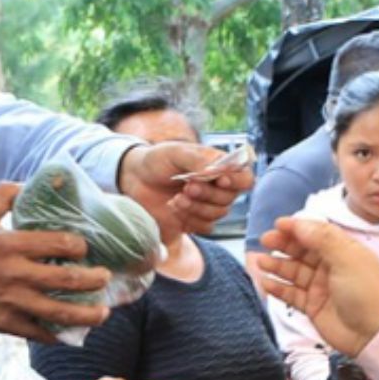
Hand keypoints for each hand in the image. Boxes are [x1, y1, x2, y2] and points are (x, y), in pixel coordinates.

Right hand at [0, 183, 112, 340]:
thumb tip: (28, 183)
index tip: (86, 248)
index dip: (79, 246)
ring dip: (86, 314)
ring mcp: (10, 302)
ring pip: (59, 312)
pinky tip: (71, 334)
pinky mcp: (2, 324)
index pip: (58, 244)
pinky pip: (37, 333)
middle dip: (94, 280)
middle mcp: (14, 274)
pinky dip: (57, 335)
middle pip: (67, 280)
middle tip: (105, 278)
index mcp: (9, 244)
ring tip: (102, 313)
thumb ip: (3, 195)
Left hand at [118, 143, 253, 234]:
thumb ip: (198, 159)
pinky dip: (189, 219)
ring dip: (197, 207)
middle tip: (187, 187)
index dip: (236, 182)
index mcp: (219, 167)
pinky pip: (204, 227)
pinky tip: (173, 207)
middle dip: (208, 195)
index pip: (244, 178)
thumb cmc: (157, 160)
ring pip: (218, 215)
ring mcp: (207, 206)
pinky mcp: (194, 221)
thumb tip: (217, 171)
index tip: (220, 180)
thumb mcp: (176, 152)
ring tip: (176, 198)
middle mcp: (218, 188)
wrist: (134, 179)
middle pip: (230, 199)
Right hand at [252, 218, 378, 356]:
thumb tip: (300, 223)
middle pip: (302, 251)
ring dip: (277, 266)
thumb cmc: (366, 294)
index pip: (317, 233)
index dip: (298, 227)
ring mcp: (320, 286)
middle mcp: (331, 267)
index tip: (279, 224)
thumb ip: (323, 240)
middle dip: (283, 245)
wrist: (373, 334)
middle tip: (265, 240)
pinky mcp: (312, 306)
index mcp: (343, 251)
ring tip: (261, 262)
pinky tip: (266, 283)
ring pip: (293, 272)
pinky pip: (291, 294)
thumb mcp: (347, 260)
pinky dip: (278, 288)